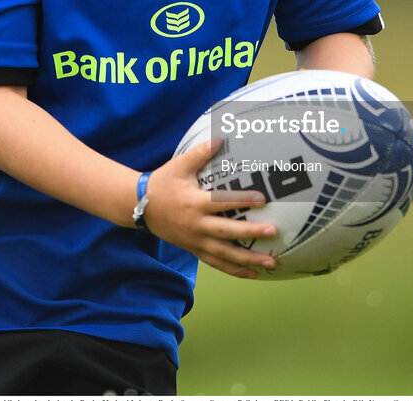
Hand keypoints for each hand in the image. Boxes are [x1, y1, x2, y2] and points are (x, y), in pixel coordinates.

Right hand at [140, 139, 277, 278]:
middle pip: (226, 232)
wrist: (140, 207)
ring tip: (271, 262)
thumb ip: (200, 153)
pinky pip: (216, 263)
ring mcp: (195, 240)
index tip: (262, 199)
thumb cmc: (163, 182)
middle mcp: (196, 225)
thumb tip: (220, 138)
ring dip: (248, 260)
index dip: (242, 200)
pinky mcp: (194, 249)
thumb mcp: (179, 165)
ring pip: (224, 254)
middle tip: (273, 232)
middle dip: (250, 233)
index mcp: (194, 203)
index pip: (221, 202)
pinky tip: (252, 274)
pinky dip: (234, 270)